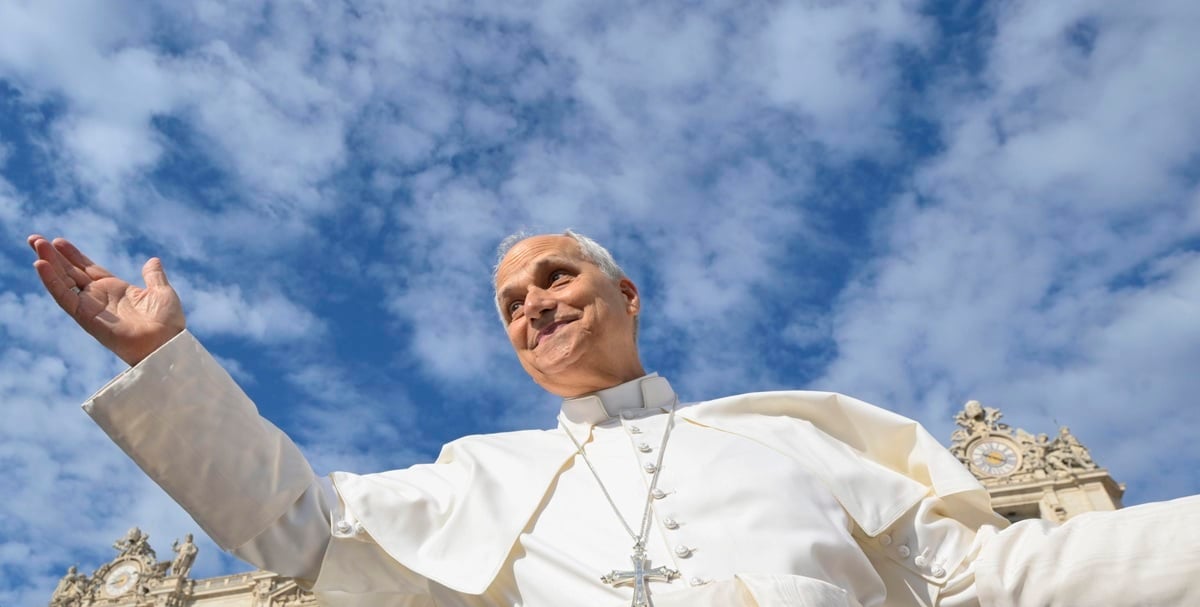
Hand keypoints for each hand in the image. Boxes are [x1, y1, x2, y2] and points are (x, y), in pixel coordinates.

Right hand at [28, 235, 185, 365]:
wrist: (167, 343)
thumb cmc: (168, 323)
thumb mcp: (161, 292)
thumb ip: (153, 276)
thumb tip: (153, 260)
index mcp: (115, 289)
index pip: (88, 269)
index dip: (73, 255)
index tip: (58, 241)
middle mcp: (99, 297)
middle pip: (71, 272)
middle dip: (53, 256)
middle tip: (34, 238)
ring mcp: (91, 306)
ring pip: (64, 281)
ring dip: (49, 263)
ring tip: (36, 243)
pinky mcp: (86, 317)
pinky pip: (65, 297)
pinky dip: (52, 282)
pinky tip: (41, 265)